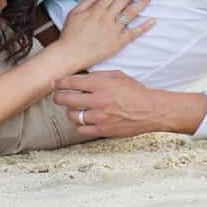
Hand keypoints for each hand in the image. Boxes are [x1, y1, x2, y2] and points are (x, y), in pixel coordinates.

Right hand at [48, 0, 154, 74]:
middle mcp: (107, 18)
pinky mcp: (118, 43)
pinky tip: (153, 20)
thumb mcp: (74, 14)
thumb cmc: (70, 34)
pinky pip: (133, 33)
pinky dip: (143, 27)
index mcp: (96, 10)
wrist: (70, 55)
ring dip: (142, 2)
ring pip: (131, 13)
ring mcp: (114, 30)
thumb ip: (87, 2)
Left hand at [50, 70, 166, 139]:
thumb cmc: (135, 91)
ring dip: (70, 111)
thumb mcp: (117, 76)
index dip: (59, 82)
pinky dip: (79, 125)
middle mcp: (97, 100)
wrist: (151, 110)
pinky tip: (82, 120)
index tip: (55, 83)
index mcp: (100, 84)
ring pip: (72, 115)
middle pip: (66, 99)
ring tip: (72, 109)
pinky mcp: (103, 130)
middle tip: (57, 97)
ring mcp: (99, 116)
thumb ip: (98, 76)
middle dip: (58, 97)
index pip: (71, 82)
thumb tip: (80, 77)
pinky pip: (81, 129)